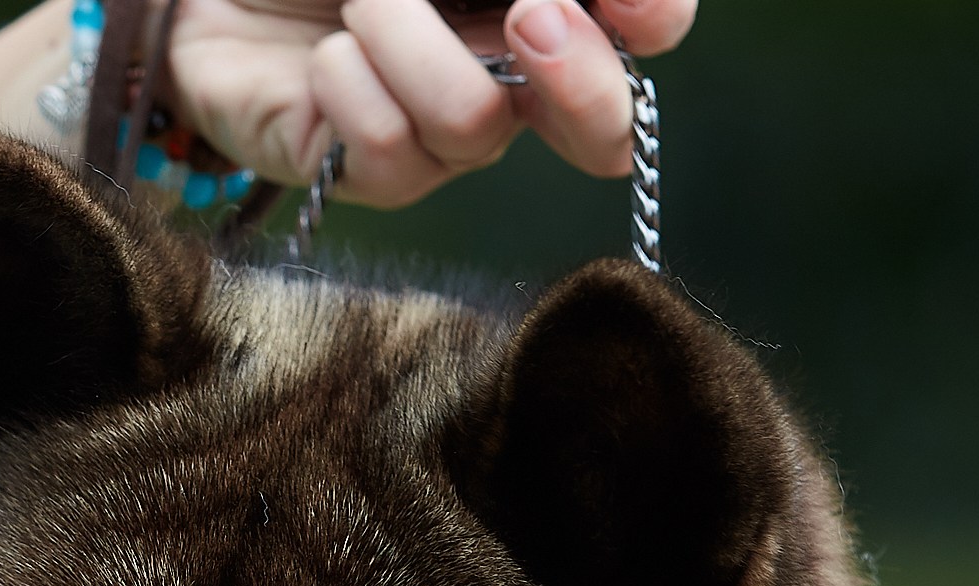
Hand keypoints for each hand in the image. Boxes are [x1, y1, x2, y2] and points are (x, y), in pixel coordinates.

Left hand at [166, 0, 694, 203]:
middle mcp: (499, 77)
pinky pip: (394, 154)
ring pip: (479, 128)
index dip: (654, 20)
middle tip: (533, 14)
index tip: (641, 10)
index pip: (641, 30)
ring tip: (357, 2)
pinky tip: (324, 58)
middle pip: (598, 126)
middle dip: (581, 77)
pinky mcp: (356, 174)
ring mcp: (430, 135)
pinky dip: (355, 85)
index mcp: (532, 2)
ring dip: (412, 40)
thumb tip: (622, 5)